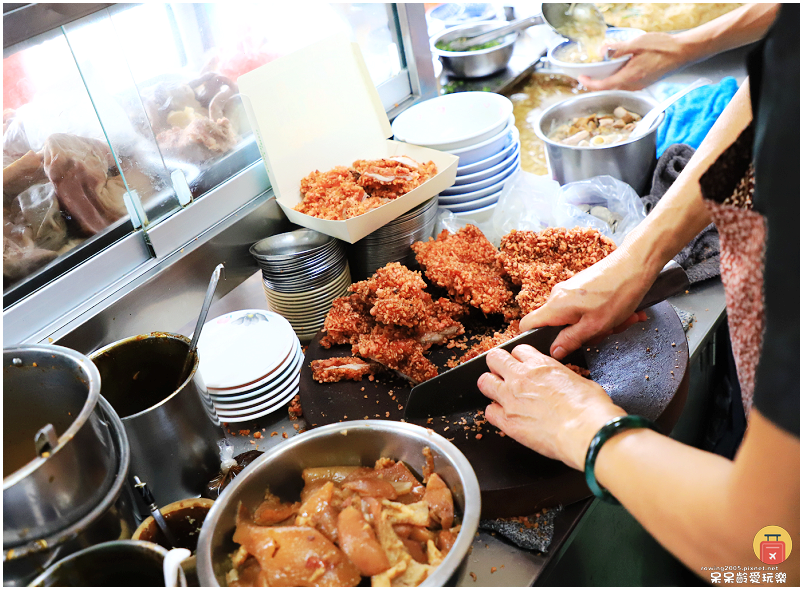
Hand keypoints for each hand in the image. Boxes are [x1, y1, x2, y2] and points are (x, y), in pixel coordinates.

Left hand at [478, 345, 624, 470]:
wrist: (587, 431)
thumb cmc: (590, 408)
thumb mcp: (579, 380)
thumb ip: (561, 377)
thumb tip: (561, 382)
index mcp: (540, 364)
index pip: (517, 350)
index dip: (519, 358)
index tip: (521, 365)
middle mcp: (520, 377)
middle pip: (494, 358)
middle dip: (497, 365)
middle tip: (503, 375)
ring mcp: (510, 399)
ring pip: (484, 382)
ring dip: (491, 386)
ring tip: (499, 394)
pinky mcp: (507, 421)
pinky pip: (488, 411)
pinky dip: (494, 413)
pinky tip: (505, 417)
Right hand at [519, 249, 655, 359]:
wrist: (636, 263)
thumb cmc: (618, 292)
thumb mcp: (595, 326)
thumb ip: (571, 340)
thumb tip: (554, 352)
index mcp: (556, 306)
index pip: (527, 324)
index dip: (534, 339)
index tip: (552, 348)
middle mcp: (558, 295)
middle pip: (559, 325)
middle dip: (585, 334)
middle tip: (605, 331)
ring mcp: (571, 290)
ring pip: (579, 317)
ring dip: (601, 324)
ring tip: (621, 320)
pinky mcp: (583, 286)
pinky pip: (589, 308)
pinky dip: (605, 313)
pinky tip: (624, 312)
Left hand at [577, 32, 690, 90]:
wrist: (683, 52)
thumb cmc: (663, 47)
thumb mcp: (637, 44)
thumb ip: (618, 49)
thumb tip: (602, 52)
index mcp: (629, 77)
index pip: (603, 86)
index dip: (589, 84)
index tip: (581, 79)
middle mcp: (633, 85)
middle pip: (608, 87)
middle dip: (596, 82)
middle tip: (587, 73)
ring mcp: (639, 86)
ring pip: (617, 86)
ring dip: (607, 80)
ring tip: (600, 69)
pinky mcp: (643, 83)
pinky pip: (625, 83)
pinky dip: (617, 78)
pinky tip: (617, 67)